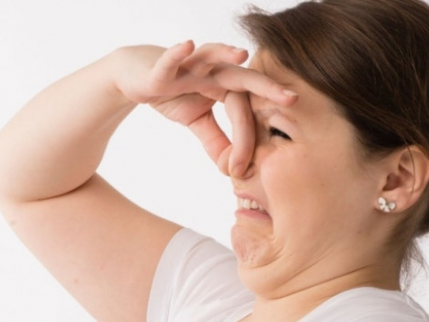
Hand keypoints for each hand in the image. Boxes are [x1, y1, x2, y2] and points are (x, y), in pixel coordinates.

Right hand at [112, 40, 296, 175]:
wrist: (136, 76)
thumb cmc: (172, 93)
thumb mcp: (196, 121)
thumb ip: (216, 141)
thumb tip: (233, 168)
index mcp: (224, 86)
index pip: (242, 113)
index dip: (243, 141)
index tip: (240, 170)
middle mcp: (211, 72)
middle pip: (242, 78)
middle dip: (266, 87)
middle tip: (292, 99)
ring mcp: (188, 66)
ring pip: (210, 58)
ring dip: (225, 54)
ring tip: (241, 54)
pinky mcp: (162, 67)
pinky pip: (170, 60)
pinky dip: (176, 53)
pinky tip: (186, 45)